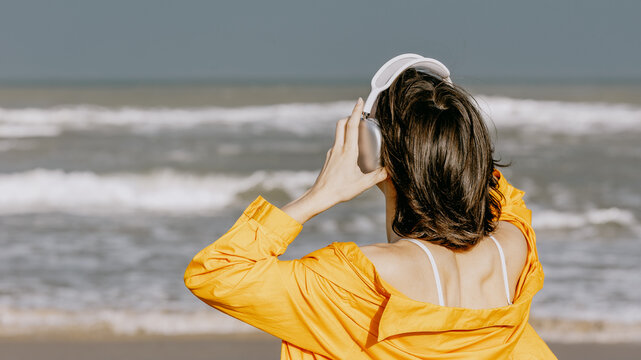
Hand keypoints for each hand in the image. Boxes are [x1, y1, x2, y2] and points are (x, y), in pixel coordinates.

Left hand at [281, 98, 387, 223]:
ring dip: (347, 128)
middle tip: (359, 114)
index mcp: (347, 151)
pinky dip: (344, 141)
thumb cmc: (340, 190)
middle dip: (350, 116)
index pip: (351, 126)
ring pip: (339, 134)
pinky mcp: (329, 158)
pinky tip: (351, 151)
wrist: (320, 196)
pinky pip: (337, 144)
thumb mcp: (362, 184)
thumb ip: (378, 176)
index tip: (358, 101)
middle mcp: (338, 149)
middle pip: (341, 124)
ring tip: (358, 132)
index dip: (355, 112)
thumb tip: (391, 170)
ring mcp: (332, 153)